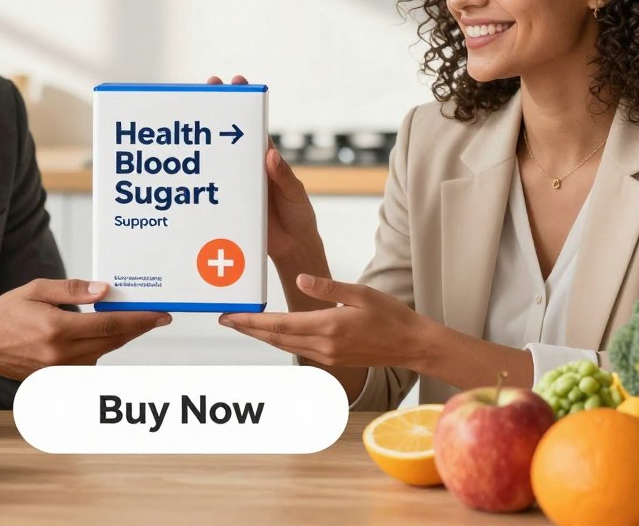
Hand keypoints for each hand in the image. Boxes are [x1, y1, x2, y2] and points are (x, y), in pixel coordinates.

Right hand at [0, 279, 169, 381]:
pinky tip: (99, 335)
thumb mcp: (37, 289)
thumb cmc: (5, 314)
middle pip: (113, 342)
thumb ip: (73, 290)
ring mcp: (59, 370)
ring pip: (103, 353)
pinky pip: (88, 363)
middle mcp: (61, 354)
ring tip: (127, 321)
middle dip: (138, 329)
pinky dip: (99, 348)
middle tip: (156, 317)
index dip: (139, 320)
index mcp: (57, 329)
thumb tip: (104, 290)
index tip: (160, 315)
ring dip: (118, 338)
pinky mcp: (56, 378)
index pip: (110, 325)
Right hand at [205, 74, 324, 265]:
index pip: (254, 126)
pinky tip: (181, 169)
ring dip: (203, 142)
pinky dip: (197, 178)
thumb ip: (283, 176)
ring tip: (186, 119)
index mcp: (266, 160)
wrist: (293, 250)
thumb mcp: (294, 195)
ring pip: (217, 158)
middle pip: (230, 135)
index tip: (235, 82)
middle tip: (207, 86)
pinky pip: (210, 187)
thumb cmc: (299, 217)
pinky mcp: (228, 203)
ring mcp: (236, 184)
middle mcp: (249, 168)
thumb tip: (269, 153)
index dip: (244, 103)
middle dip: (218, 110)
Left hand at [218, 274, 426, 367]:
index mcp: (328, 326)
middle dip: (248, 329)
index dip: (251, 321)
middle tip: (225, 319)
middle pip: (275, 337)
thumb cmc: (391, 315)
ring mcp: (327, 356)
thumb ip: (329, 287)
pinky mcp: (332, 360)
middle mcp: (324, 345)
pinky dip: (280, 340)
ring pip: (285, 345)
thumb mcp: (362, 293)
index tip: (230, 316)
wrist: (412, 345)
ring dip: (261, 336)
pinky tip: (272, 333)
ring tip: (242, 325)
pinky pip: (298, 349)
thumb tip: (302, 279)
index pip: (279, 324)